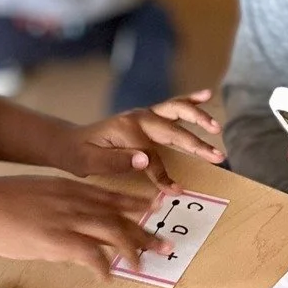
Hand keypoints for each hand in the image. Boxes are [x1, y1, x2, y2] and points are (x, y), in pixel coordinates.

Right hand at [0, 177, 164, 277]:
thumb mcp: (32, 193)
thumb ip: (53, 202)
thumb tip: (61, 219)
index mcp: (68, 187)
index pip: (110, 196)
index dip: (134, 206)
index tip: (151, 212)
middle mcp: (75, 200)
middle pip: (120, 216)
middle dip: (145, 231)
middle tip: (165, 246)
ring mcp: (69, 219)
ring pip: (114, 233)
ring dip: (132, 250)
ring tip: (143, 265)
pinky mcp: (59, 240)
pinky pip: (92, 256)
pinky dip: (104, 267)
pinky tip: (108, 277)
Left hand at [64, 91, 224, 189]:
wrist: (69, 142)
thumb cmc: (79, 155)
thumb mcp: (90, 163)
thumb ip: (117, 161)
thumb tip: (146, 160)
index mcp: (126, 130)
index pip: (153, 156)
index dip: (164, 175)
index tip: (175, 191)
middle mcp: (138, 118)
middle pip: (173, 130)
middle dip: (196, 144)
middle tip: (217, 156)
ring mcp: (144, 114)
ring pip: (177, 111)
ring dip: (199, 118)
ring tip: (216, 127)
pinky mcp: (147, 116)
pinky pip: (172, 106)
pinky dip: (190, 100)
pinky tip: (207, 95)